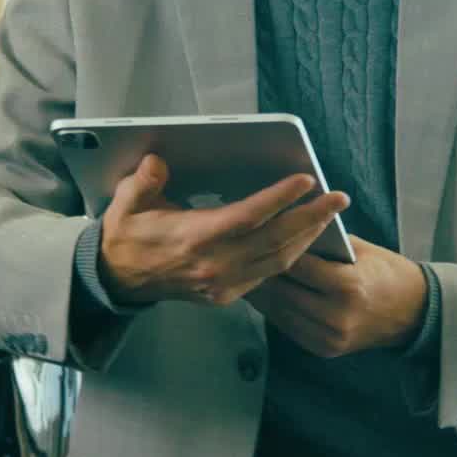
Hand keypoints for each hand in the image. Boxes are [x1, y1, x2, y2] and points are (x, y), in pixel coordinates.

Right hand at [98, 153, 351, 307]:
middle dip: (312, 218)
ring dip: (308, 237)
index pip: (247, 216)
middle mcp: (213, 265)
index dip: (280, 198)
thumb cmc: (126, 237)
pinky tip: (305, 238)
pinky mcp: (225, 294)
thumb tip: (159, 161)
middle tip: (339, 197)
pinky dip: (291, 256)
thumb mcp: (126, 202)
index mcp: (193, 238)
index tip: (306, 179)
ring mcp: (222, 284)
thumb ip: (144, 181)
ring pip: (278, 261)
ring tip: (330, 214)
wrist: (116, 280)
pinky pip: (268, 275)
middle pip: (275, 241)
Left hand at [248, 237, 427, 357]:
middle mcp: (336, 315)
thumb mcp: (361, 249)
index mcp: (347, 285)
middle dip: (261, 274)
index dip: (275, 250)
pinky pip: (289, 329)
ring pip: (280, 313)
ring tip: (242, 277)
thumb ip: (325, 243)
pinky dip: (275, 312)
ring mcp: (330, 337)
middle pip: (283, 291)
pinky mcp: (325, 349)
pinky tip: (263, 298)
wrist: (413, 312)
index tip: (256, 238)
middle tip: (239, 257)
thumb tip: (287, 230)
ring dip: (261, 296)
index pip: (298, 265)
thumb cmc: (387, 273)